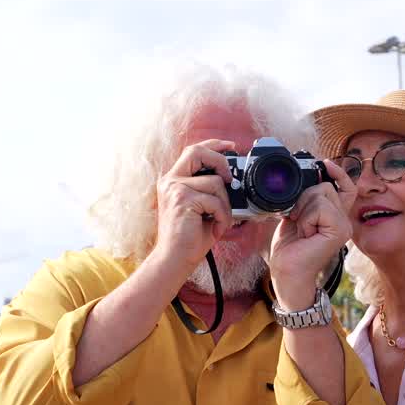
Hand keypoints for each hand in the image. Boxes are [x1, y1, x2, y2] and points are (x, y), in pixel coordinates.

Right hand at [152, 140, 236, 270]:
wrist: (175, 260)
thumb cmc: (190, 238)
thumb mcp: (204, 208)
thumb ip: (212, 191)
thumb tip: (234, 181)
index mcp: (174, 181)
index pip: (193, 151)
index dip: (213, 145)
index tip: (230, 146)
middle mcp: (170, 181)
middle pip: (197, 152)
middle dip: (220, 161)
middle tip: (230, 180)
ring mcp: (175, 189)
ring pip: (215, 182)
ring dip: (225, 205)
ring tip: (219, 221)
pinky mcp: (182, 200)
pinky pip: (215, 201)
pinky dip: (223, 216)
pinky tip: (216, 227)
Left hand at [268, 161, 355, 309]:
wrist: (287, 272)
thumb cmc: (290, 249)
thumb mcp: (296, 216)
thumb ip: (306, 199)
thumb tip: (306, 179)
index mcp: (335, 216)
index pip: (346, 188)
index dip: (338, 173)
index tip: (325, 164)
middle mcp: (344, 220)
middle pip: (325, 186)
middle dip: (304, 199)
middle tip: (298, 221)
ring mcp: (344, 226)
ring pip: (321, 194)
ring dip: (303, 210)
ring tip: (301, 229)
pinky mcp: (340, 231)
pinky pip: (321, 207)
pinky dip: (306, 217)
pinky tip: (305, 233)